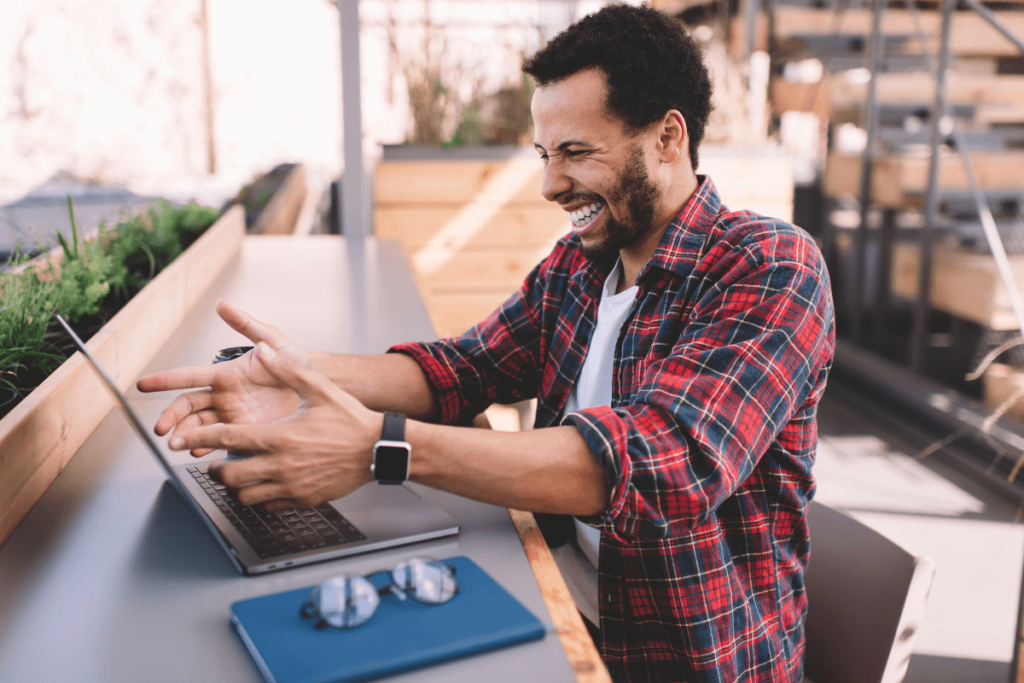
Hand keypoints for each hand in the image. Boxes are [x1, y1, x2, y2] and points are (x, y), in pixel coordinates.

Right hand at [137, 300, 310, 455]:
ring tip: (179, 443)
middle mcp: (224, 396)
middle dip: (171, 417)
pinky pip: (221, 440)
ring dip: (185, 435)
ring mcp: (233, 415)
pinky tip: (200, 452)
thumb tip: (223, 305)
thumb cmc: (296, 361)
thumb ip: (246, 324)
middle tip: (162, 428)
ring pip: (199, 426)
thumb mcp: (272, 340)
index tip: (144, 384)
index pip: (188, 377)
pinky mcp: (246, 431)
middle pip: (187, 407)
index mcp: (225, 374)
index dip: (165, 380)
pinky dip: (207, 447)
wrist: (319, 385)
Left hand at [168, 343, 380, 509]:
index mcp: (279, 436)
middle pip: (229, 475)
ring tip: (235, 476)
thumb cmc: (350, 419)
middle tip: (213, 463)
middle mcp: (281, 464)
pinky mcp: (302, 499)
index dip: (198, 439)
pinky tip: (262, 486)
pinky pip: (268, 505)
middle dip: (215, 469)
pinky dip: (258, 498)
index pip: (227, 439)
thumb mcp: (319, 387)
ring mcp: (291, 484)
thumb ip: (286, 369)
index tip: (178, 440)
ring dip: (234, 486)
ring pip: (245, 495)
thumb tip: (262, 351)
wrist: (377, 449)